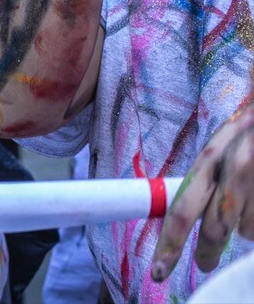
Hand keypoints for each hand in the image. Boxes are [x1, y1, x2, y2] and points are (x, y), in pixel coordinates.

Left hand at [153, 103, 253, 280]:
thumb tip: (183, 216)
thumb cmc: (242, 133)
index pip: (181, 212)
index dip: (169, 245)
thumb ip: (202, 180)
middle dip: (205, 254)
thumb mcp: (215, 149)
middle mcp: (232, 174)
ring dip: (240, 230)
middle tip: (202, 264)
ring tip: (242, 210)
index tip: (159, 270)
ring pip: (245, 232)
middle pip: (213, 231)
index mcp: (207, 162)